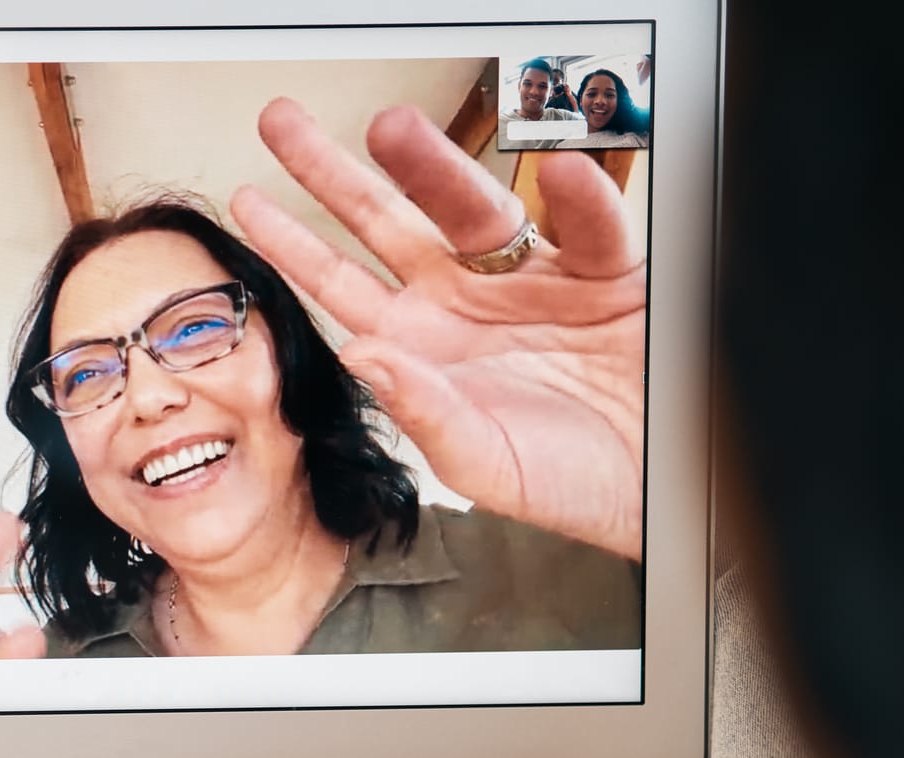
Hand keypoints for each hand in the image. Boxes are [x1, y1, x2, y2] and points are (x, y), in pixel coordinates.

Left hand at [232, 99, 647, 560]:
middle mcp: (463, 302)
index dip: (292, 244)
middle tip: (285, 125)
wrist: (656, 485)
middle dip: (334, 174)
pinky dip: (582, 200)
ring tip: (394, 129)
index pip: (341, 285)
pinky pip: (591, 229)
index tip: (247, 199)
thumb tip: (363, 357)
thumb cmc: (564, 483)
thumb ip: (421, 412)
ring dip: (433, 165)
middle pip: (387, 224)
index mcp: (421, 346)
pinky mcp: (603, 275)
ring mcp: (527, 280)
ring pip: (473, 209)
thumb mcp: (481, 461)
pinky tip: (564, 173)